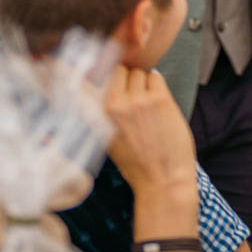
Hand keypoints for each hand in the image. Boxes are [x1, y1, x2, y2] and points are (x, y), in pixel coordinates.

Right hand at [103, 68, 197, 202]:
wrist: (163, 180)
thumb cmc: (137, 164)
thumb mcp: (108, 140)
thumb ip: (103, 114)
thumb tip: (102, 87)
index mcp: (97, 115)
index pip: (88, 79)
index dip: (99, 73)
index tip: (104, 73)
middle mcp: (114, 104)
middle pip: (119, 72)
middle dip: (127, 80)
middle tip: (135, 97)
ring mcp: (138, 100)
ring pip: (139, 74)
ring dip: (144, 84)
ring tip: (149, 105)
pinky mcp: (160, 99)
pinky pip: (156, 78)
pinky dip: (158, 86)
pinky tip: (160, 103)